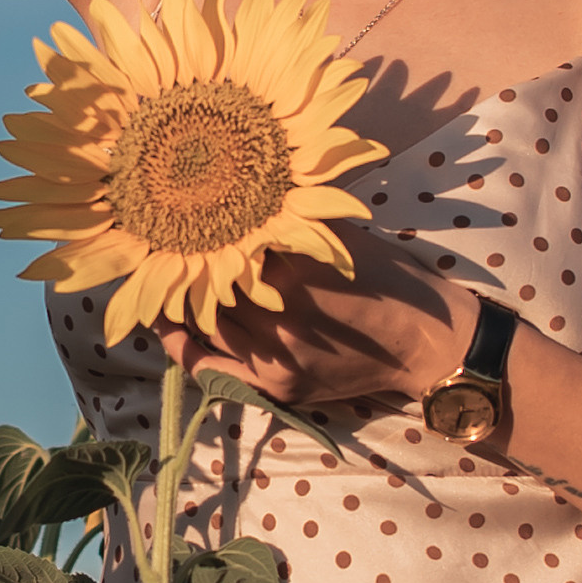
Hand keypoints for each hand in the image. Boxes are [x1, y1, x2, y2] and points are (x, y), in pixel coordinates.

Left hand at [157, 226, 480, 405]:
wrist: (426, 341)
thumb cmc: (391, 276)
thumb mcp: (342, 235)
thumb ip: (293, 222)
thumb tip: (242, 197)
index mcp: (297, 266)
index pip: (226, 245)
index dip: (199, 232)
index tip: (178, 217)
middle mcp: (280, 313)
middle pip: (209, 285)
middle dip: (184, 265)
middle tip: (154, 245)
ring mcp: (276, 354)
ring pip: (206, 324)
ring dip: (180, 303)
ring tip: (156, 281)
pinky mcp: (277, 385)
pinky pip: (214, 368)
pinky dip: (185, 348)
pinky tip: (166, 328)